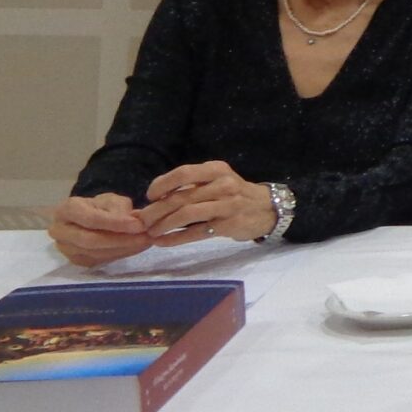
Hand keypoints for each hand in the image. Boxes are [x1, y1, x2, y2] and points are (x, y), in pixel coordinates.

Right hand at [48, 192, 151, 267]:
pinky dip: (120, 255)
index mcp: (66, 210)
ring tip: (145, 242)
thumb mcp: (110, 200)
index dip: (116, 223)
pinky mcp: (76, 261)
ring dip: (124, 249)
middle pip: (91, 240)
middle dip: (121, 240)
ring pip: (96, 253)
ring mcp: (66, 249)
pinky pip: (99, 261)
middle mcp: (60, 231)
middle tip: (145, 237)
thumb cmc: (99, 206)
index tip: (139, 225)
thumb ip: (120, 209)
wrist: (87, 218)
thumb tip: (135, 222)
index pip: (91, 219)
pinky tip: (136, 248)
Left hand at [137, 161, 277, 244]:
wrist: (268, 209)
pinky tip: (163, 242)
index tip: (150, 196)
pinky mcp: (227, 225)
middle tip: (143, 221)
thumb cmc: (236, 194)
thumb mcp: (219, 180)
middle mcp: (223, 185)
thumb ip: (193, 186)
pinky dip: (175, 238)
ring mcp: (226, 206)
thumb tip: (156, 199)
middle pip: (181, 197)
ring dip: (163, 225)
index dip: (162, 184)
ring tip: (151, 232)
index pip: (184, 173)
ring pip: (186, 215)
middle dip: (156, 210)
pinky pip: (195, 232)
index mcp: (217, 170)